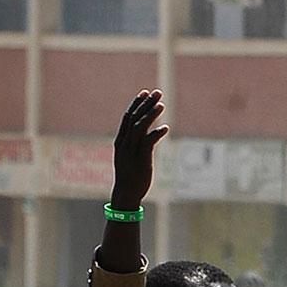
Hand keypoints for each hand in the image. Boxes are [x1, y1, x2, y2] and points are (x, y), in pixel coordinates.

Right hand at [110, 89, 167, 209]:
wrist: (126, 194)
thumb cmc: (130, 176)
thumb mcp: (131, 157)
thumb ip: (137, 145)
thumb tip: (147, 136)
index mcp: (121, 141)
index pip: (128, 117)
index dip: (136, 104)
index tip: (145, 93)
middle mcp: (125, 143)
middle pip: (134, 118)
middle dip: (146, 104)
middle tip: (157, 92)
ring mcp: (131, 150)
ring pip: (140, 127)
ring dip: (151, 114)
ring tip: (162, 105)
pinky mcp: (140, 159)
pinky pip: (148, 142)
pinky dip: (156, 133)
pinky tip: (166, 128)